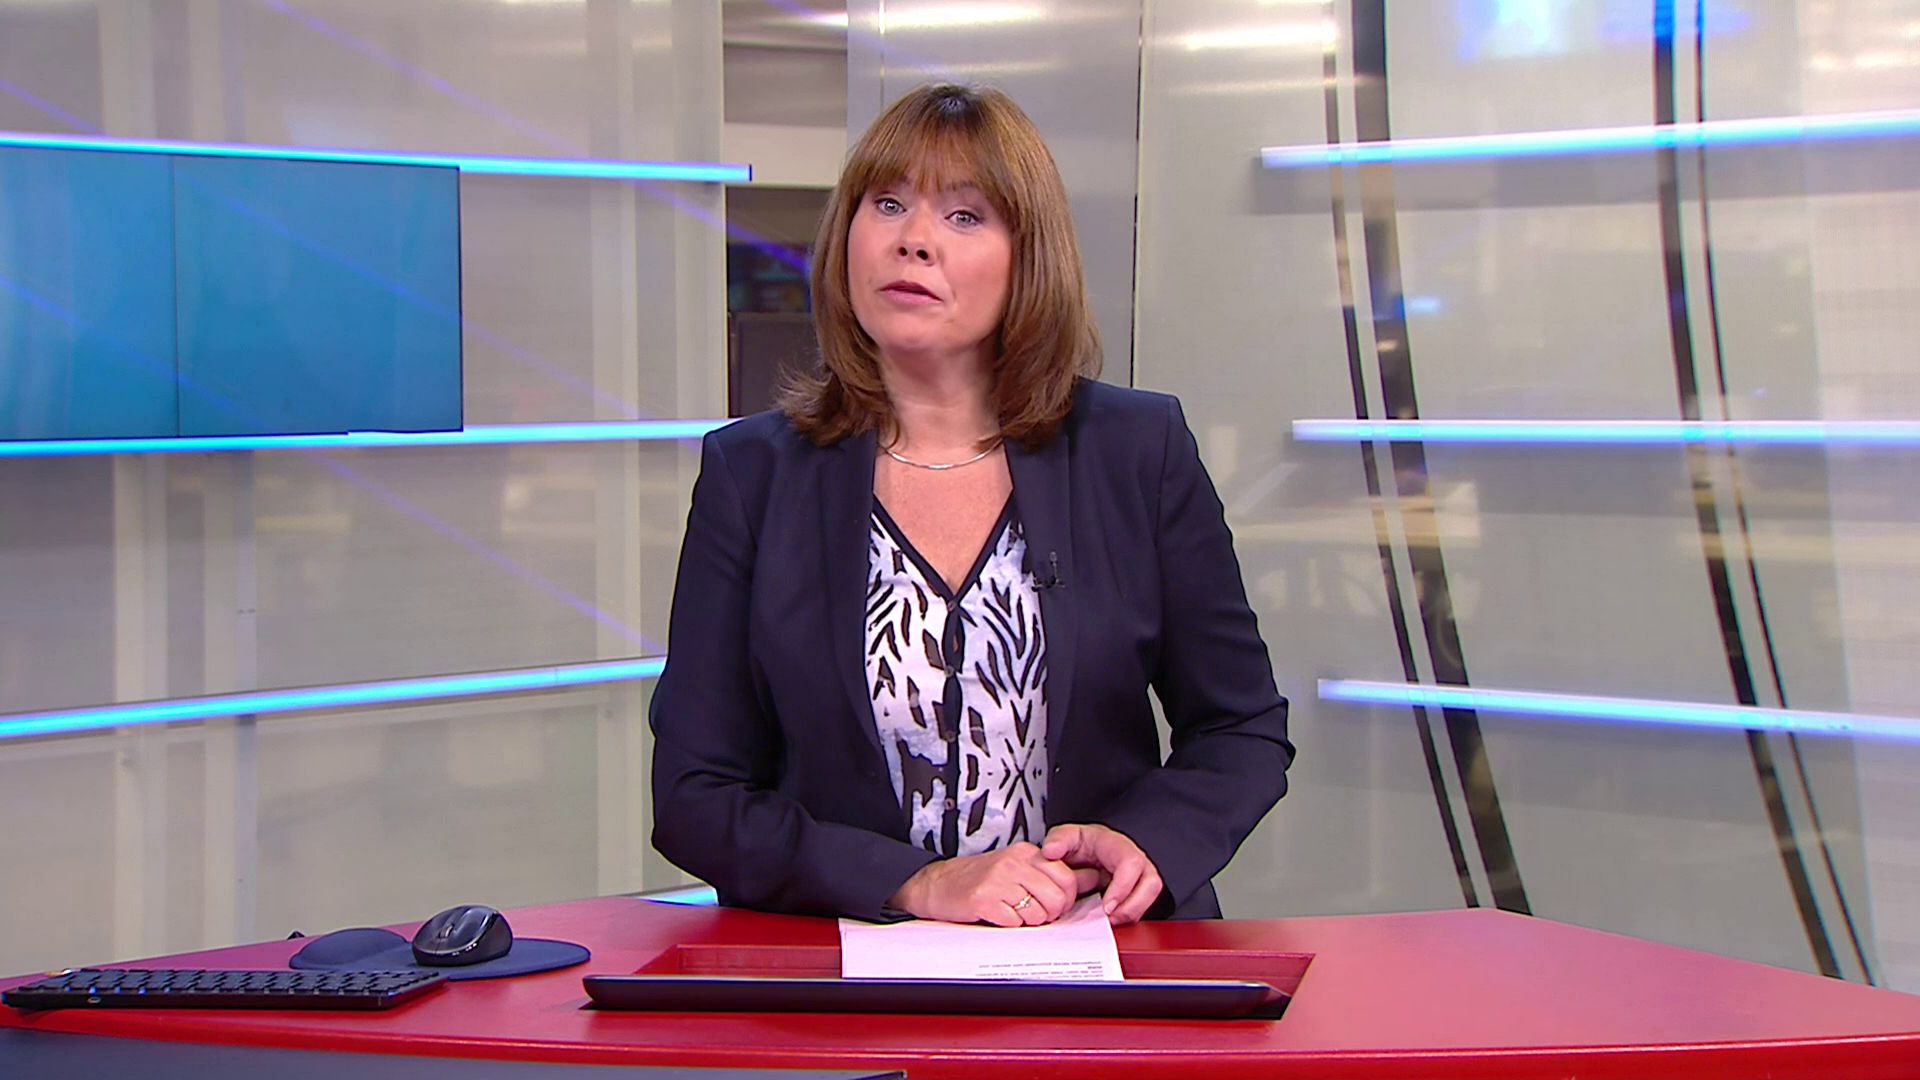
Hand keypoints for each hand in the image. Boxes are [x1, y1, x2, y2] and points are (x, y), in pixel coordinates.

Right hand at [888, 842, 1090, 926]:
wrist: (938, 884)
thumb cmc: (980, 879)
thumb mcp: (1018, 868)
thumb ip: (1052, 874)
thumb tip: (1093, 877)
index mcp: (1026, 853)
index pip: (1068, 879)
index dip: (1065, 900)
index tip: (1052, 904)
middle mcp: (1014, 862)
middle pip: (1057, 899)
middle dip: (1050, 914)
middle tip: (1032, 913)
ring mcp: (998, 880)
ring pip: (1037, 913)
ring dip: (1029, 922)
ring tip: (1013, 913)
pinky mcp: (983, 899)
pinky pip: (1013, 922)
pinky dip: (1009, 925)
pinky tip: (998, 916)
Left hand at [1041, 823, 1162, 925]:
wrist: (1086, 851)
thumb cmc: (1081, 843)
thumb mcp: (1066, 836)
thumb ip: (1058, 840)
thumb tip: (1051, 851)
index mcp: (1118, 845)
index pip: (1132, 864)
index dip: (1123, 888)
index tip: (1107, 906)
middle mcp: (1134, 860)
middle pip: (1151, 883)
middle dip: (1132, 906)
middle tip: (1109, 918)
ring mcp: (1139, 876)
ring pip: (1150, 897)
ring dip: (1131, 913)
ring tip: (1109, 921)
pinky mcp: (1137, 891)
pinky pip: (1141, 906)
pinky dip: (1127, 917)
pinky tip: (1110, 920)